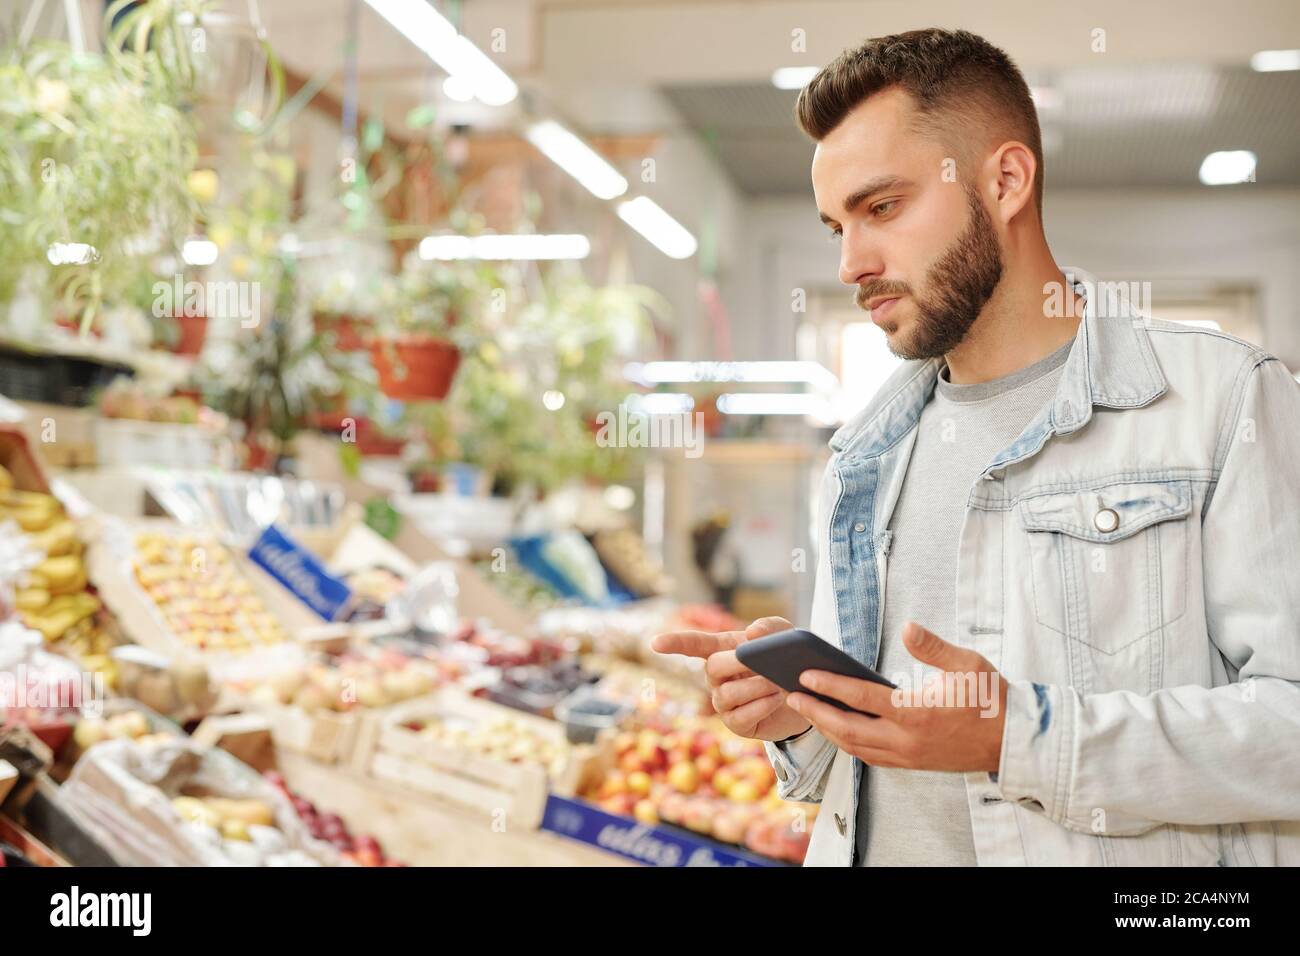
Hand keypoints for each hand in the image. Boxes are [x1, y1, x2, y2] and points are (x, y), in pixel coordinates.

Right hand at [650, 616, 812, 742]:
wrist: (808, 695)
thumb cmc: (788, 661)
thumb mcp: (786, 637)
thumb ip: (771, 628)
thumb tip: (751, 633)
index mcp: (724, 650)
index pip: (693, 644)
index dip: (675, 643)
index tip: (655, 643)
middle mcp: (717, 677)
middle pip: (712, 668)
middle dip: (736, 663)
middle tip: (762, 661)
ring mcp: (724, 703)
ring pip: (726, 694)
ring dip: (755, 687)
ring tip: (778, 683)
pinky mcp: (737, 725)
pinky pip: (740, 716)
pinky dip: (761, 705)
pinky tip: (776, 699)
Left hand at [785, 622, 1007, 772]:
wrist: (1014, 742)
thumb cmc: (992, 699)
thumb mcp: (969, 665)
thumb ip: (934, 647)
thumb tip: (908, 627)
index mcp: (918, 713)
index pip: (863, 698)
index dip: (831, 686)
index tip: (806, 675)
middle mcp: (907, 740)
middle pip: (848, 729)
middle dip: (816, 711)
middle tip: (792, 694)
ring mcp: (907, 756)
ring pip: (855, 746)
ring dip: (827, 729)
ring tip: (806, 708)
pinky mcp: (911, 764)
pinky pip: (869, 756)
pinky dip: (847, 743)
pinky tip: (835, 727)